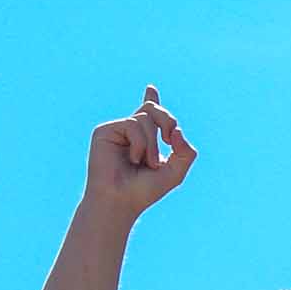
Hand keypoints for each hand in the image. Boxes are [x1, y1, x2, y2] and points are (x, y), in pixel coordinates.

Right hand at [84, 86, 194, 218]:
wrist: (121, 200)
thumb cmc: (145, 190)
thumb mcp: (175, 172)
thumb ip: (185, 151)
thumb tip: (176, 130)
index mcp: (146, 140)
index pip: (150, 116)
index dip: (151, 101)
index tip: (151, 88)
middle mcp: (131, 132)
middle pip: (153, 110)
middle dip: (167, 120)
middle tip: (169, 139)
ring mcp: (117, 130)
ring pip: (146, 119)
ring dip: (152, 144)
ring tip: (147, 163)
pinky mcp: (105, 130)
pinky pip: (132, 124)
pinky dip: (140, 143)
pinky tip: (133, 158)